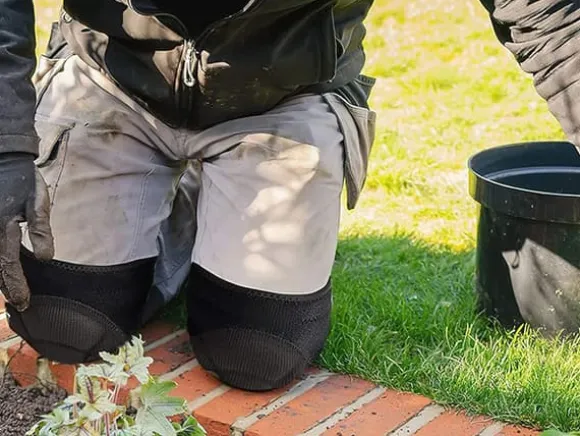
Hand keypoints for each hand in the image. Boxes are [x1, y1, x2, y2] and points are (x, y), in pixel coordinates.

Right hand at [0, 154, 52, 310]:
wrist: (1, 156)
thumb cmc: (22, 178)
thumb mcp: (37, 201)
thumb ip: (40, 229)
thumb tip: (45, 258)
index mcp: (2, 229)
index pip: (8, 266)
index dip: (16, 286)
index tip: (24, 302)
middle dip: (6, 286)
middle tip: (18, 303)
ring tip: (9, 290)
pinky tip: (2, 269)